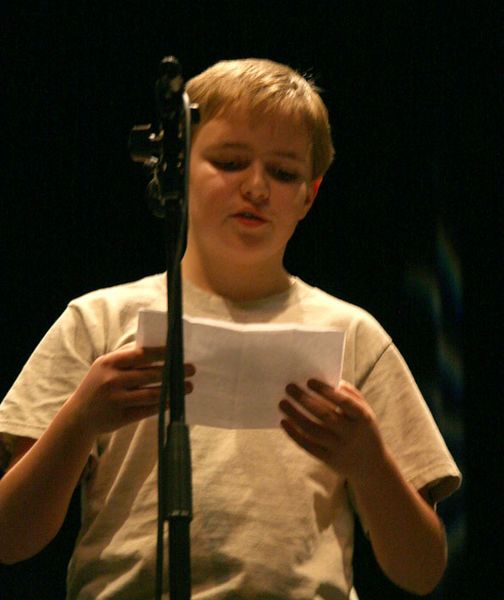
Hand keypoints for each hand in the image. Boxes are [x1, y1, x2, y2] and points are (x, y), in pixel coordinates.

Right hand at [67, 345, 194, 434]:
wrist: (78, 416)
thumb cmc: (99, 384)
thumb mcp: (106, 366)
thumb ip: (128, 355)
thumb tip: (160, 345)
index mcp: (108, 363)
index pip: (140, 354)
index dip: (162, 353)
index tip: (179, 351)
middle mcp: (111, 381)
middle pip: (149, 374)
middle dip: (173, 371)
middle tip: (191, 369)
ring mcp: (116, 401)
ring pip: (151, 394)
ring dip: (173, 390)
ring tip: (189, 386)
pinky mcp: (120, 418)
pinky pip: (147, 410)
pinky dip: (164, 404)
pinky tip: (175, 400)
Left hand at [279, 379, 384, 482]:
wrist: (372, 467)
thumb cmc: (363, 430)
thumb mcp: (365, 412)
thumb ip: (350, 395)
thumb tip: (329, 380)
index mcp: (363, 418)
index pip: (344, 402)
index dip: (326, 391)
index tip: (309, 381)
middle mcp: (351, 434)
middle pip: (324, 415)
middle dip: (305, 400)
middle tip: (289, 387)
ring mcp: (339, 448)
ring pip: (313, 430)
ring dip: (295, 415)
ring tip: (282, 402)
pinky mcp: (328, 460)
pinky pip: (308, 446)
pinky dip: (294, 433)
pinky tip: (284, 421)